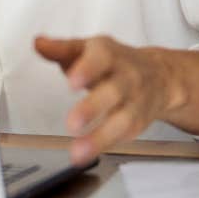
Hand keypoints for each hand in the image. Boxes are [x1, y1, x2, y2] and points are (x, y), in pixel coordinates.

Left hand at [34, 34, 184, 165]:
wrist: (159, 75)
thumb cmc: (114, 61)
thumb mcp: (87, 48)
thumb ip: (61, 49)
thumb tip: (39, 44)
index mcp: (109, 54)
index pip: (101, 58)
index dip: (87, 70)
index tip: (72, 82)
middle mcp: (127, 77)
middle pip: (114, 91)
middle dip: (93, 108)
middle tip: (72, 123)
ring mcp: (136, 100)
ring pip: (123, 120)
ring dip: (100, 138)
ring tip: (78, 152)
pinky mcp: (139, 122)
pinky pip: (124, 135)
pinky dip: (106, 146)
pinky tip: (88, 154)